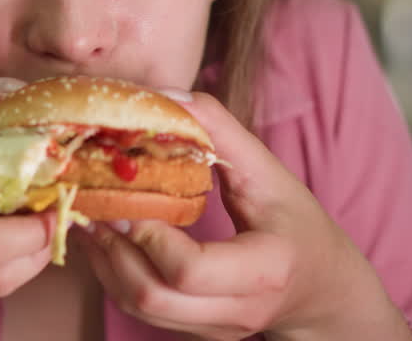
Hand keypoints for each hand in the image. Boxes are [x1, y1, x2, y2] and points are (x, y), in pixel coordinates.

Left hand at [79, 91, 411, 340]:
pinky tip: (106, 240)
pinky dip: (114, 275)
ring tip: (89, 217)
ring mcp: (216, 327)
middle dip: (112, 249)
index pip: (189, 269)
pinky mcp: (197, 331)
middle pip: (153, 296)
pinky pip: (143, 311)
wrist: (322, 289)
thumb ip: (222, 131)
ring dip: (104, 262)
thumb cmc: (295, 224)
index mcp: (265, 269)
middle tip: (91, 204)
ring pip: (140, 308)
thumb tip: (166, 95)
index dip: (146, 234)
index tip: (124, 196)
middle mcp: (239, 309)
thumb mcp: (270, 173)